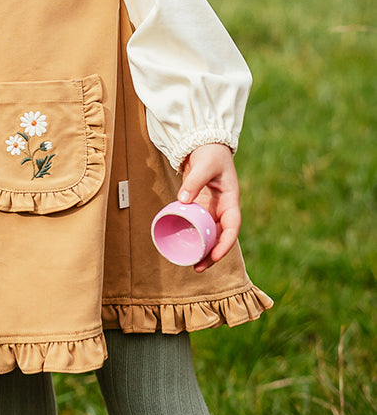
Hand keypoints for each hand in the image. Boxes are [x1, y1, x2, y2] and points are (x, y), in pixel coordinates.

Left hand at [178, 143, 241, 269]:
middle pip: (220, 237)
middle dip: (212, 255)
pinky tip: (184, 248)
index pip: (232, 226)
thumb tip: (183, 200)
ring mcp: (211, 210)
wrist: (205, 146)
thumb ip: (194, 180)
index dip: (225, 242)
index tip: (215, 255)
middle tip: (198, 268)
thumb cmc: (210, 154)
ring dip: (203, 251)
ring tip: (191, 265)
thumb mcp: (205, 165)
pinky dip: (193, 238)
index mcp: (230, 201)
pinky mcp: (199, 208)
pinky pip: (197, 227)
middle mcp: (222, 209)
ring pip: (209, 235)